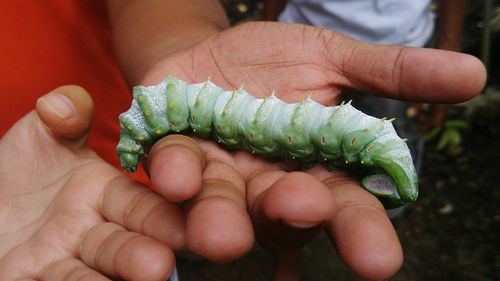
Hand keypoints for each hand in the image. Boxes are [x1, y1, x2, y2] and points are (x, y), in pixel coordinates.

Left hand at [0, 86, 184, 280]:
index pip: (137, 206)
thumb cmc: (17, 172)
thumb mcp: (41, 136)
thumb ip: (65, 116)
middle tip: (159, 266)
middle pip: (120, 246)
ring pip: (90, 275)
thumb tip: (62, 104)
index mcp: (102, 194)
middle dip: (139, 255)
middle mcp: (89, 233)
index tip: (178, 228)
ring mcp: (58, 263)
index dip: (157, 216)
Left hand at [140, 22, 485, 278]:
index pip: (345, 207)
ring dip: (221, 217)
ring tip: (221, 231)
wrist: (204, 52)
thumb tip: (472, 75)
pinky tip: (172, 175)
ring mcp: (218, 178)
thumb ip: (390, 74)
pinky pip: (172, 171)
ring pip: (222, 205)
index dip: (361, 232)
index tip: (379, 261)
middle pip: (283, 214)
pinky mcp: (174, 158)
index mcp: (313, 168)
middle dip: (291, 216)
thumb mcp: (333, 58)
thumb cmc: (271, 61)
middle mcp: (266, 186)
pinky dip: (173, 173)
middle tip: (298, 207)